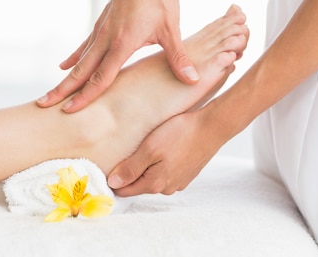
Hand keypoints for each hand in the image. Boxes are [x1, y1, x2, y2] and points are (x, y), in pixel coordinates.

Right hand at [37, 0, 198, 112]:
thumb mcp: (172, 28)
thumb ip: (179, 57)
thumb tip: (194, 81)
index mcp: (122, 42)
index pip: (101, 77)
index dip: (86, 96)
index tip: (69, 111)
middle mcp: (107, 36)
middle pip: (82, 70)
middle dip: (64, 89)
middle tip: (44, 105)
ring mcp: (102, 27)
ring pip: (82, 58)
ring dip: (67, 76)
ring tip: (52, 92)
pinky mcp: (103, 20)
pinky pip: (86, 44)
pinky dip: (75, 56)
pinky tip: (65, 64)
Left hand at [106, 108, 222, 195]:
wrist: (212, 127)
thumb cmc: (180, 133)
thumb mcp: (150, 148)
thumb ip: (131, 168)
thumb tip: (113, 184)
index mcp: (154, 184)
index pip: (124, 191)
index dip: (113, 181)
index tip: (105, 167)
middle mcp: (166, 188)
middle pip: (138, 185)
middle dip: (129, 172)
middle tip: (124, 152)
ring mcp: (178, 182)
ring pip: (152, 178)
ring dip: (145, 167)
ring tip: (144, 148)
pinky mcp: (186, 174)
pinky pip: (165, 172)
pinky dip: (159, 164)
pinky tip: (161, 149)